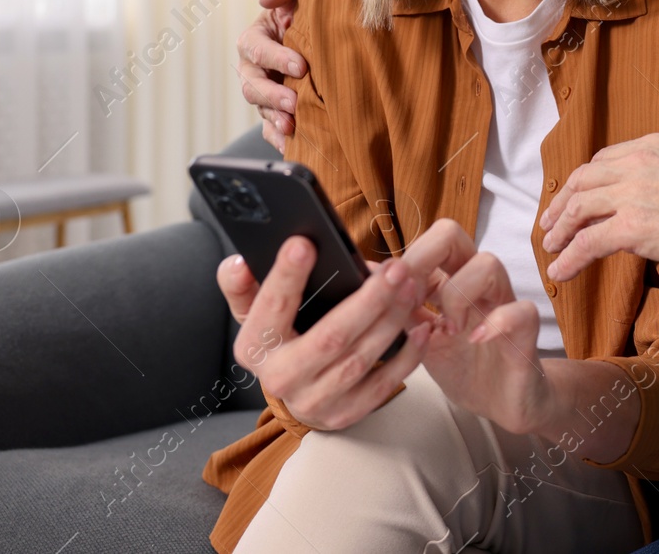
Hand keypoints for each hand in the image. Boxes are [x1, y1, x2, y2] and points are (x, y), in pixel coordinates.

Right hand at [217, 237, 431, 429]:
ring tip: (411, 287)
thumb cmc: (280, 336)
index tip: (304, 244)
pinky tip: (420, 327)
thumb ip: (242, 286)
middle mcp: (281, 379)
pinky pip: (383, 385)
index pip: (270, 309)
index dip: (286, 277)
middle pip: (330, 338)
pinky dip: (406, 356)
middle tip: (395, 269)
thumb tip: (237, 263)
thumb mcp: (253, 312)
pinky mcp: (345, 414)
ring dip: (391, 321)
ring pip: (359, 359)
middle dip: (367, 301)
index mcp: (255, 347)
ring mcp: (314, 401)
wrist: (294, 392)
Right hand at [236, 0, 305, 152]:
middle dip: (272, 95)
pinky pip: (269, 130)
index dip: (276, 58)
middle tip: (294, 102)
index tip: (301, 66)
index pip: (257, 49)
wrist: (321, 41)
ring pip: (259, 109)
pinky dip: (278, 139)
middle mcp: (252, 68)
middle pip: (251, 85)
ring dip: (274, 119)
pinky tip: (291, 146)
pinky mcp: (273, 113)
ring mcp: (262, 93)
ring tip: (292, 126)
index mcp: (254, 39)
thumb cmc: (305, 15)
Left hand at [401, 220, 554, 435]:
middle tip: (414, 295)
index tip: (392, 292)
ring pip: (488, 264)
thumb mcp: (421, 338)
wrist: (501, 402)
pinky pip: (521, 311)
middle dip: (424, 257)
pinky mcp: (525, 331)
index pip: (424, 243)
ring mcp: (503, 303)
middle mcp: (476, 284)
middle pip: (452, 235)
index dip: (404, 260)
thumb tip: (365, 274)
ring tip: (449, 329)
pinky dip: (496, 323)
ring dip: (458, 294)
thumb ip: (399, 309)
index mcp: (448, 281)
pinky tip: (476, 340)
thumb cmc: (464, 366)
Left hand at [540, 131, 658, 280]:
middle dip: (562, 203)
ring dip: (559, 230)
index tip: (576, 197)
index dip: (584, 181)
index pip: (604, 161)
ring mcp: (631, 196)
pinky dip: (569, 257)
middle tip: (551, 223)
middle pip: (582, 181)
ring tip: (551, 248)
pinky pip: (587, 243)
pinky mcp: (632, 229)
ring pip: (578, 210)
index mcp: (653, 146)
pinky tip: (561, 271)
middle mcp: (636, 164)